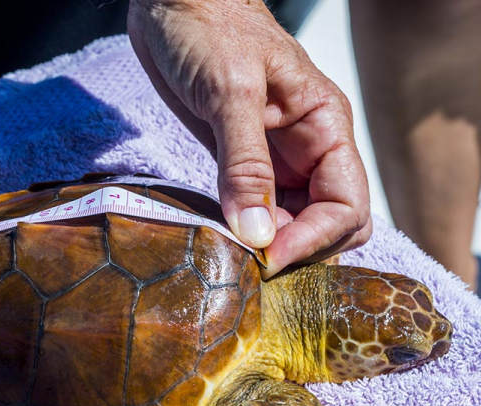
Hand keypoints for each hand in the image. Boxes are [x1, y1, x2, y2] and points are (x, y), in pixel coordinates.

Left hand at [128, 0, 370, 275]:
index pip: (348, 206)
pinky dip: (244, 232)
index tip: (267, 258)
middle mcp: (306, 150)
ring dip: (268, 248)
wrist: (173, 3)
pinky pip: (255, 212)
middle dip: (297, 251)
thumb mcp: (230, 92)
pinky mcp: (240, 165)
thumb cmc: (209, 26)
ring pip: (291, 224)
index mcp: (324, 127)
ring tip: (230, 257)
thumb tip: (257, 235)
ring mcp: (274, 160)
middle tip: (249, 265)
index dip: (314, 240)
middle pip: (327, 224)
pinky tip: (219, 238)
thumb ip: (245, 163)